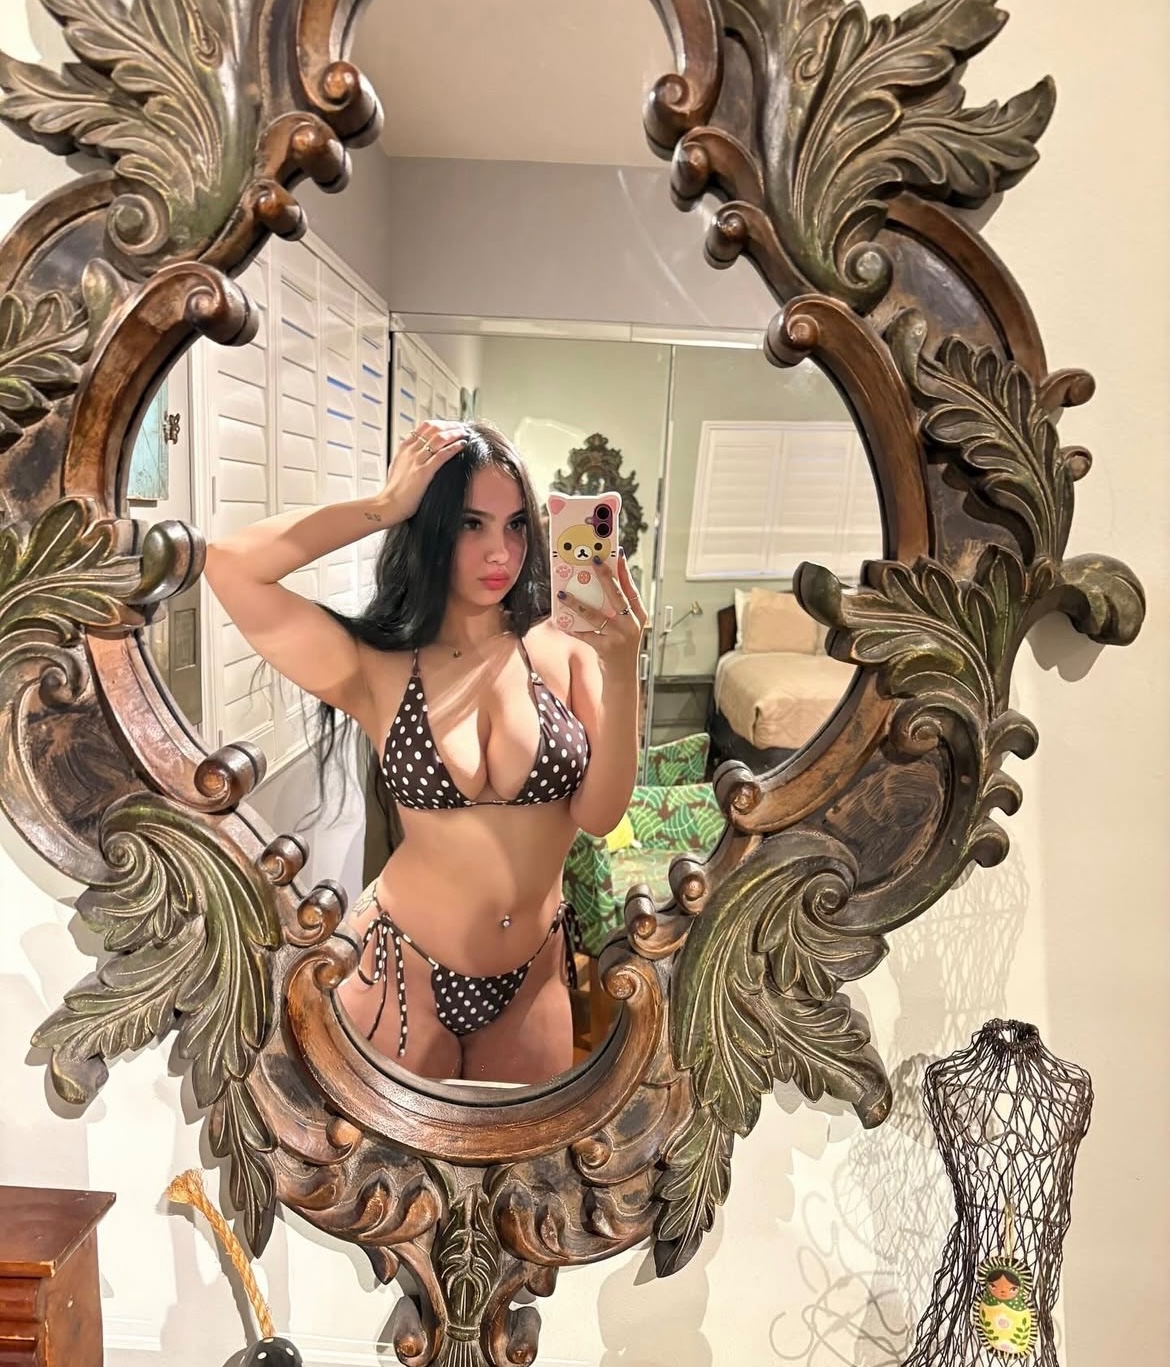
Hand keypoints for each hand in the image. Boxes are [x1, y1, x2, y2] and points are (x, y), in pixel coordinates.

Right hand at [377, 420, 467, 521]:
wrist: (388, 505)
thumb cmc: (394, 491)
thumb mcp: (398, 467)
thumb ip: (407, 457)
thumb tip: (415, 453)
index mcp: (405, 448)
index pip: (425, 426)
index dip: (441, 423)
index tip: (452, 425)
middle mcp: (410, 451)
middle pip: (434, 429)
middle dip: (450, 426)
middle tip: (462, 427)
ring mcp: (416, 460)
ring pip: (439, 438)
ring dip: (455, 433)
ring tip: (465, 433)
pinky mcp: (423, 472)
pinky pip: (442, 455)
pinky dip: (454, 447)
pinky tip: (462, 445)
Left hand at [557, 550, 647, 665]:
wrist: (623, 676)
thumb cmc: (621, 646)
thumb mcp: (626, 624)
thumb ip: (617, 607)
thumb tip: (597, 584)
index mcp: (639, 614)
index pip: (632, 588)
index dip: (625, 570)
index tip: (617, 553)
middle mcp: (631, 623)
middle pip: (617, 595)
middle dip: (605, 576)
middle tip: (593, 560)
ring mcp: (619, 636)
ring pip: (596, 615)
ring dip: (578, 603)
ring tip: (564, 593)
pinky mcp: (606, 648)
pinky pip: (585, 634)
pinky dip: (572, 627)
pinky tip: (560, 620)